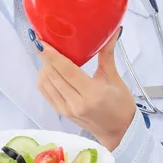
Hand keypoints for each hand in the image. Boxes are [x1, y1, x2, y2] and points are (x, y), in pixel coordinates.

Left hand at [33, 27, 135, 150]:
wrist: (118, 131)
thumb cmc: (120, 105)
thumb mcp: (115, 79)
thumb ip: (107, 55)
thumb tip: (112, 31)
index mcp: (92, 93)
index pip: (66, 70)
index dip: (51, 54)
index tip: (41, 41)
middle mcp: (76, 103)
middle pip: (53, 75)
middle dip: (45, 57)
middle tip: (42, 41)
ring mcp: (67, 110)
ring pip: (46, 83)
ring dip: (44, 67)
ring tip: (47, 55)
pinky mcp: (61, 113)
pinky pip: (46, 92)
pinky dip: (44, 79)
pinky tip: (48, 70)